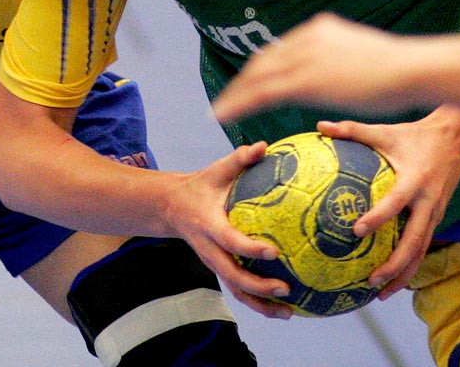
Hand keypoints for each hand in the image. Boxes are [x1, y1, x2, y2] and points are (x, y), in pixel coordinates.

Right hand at [163, 143, 297, 318]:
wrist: (171, 207)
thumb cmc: (201, 185)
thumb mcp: (216, 170)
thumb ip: (239, 159)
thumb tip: (263, 146)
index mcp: (209, 225)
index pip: (230, 241)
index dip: (250, 249)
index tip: (273, 251)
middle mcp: (210, 250)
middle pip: (233, 276)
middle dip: (258, 287)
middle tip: (286, 289)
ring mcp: (214, 263)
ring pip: (236, 291)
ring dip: (261, 305)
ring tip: (288, 312)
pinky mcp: (220, 269)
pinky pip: (238, 290)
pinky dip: (258, 302)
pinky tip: (282, 308)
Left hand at [212, 14, 422, 123]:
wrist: (408, 69)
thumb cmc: (400, 70)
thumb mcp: (364, 56)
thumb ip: (344, 61)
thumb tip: (343, 74)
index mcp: (321, 28)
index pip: (283, 49)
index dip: (264, 67)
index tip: (253, 80)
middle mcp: (306, 38)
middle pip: (265, 61)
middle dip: (244, 80)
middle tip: (229, 98)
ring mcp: (303, 58)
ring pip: (257, 77)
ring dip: (235, 94)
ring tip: (219, 111)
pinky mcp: (303, 81)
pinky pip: (261, 94)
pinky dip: (237, 104)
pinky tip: (223, 115)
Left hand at [314, 116, 459, 298]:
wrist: (457, 138)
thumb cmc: (415, 135)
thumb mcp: (386, 131)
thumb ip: (353, 130)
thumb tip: (320, 127)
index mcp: (415, 180)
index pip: (395, 203)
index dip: (378, 217)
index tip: (357, 231)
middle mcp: (429, 201)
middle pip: (414, 241)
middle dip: (394, 265)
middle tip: (370, 280)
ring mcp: (436, 213)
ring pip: (421, 251)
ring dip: (403, 274)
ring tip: (379, 293)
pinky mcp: (438, 219)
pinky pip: (424, 247)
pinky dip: (409, 265)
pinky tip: (392, 281)